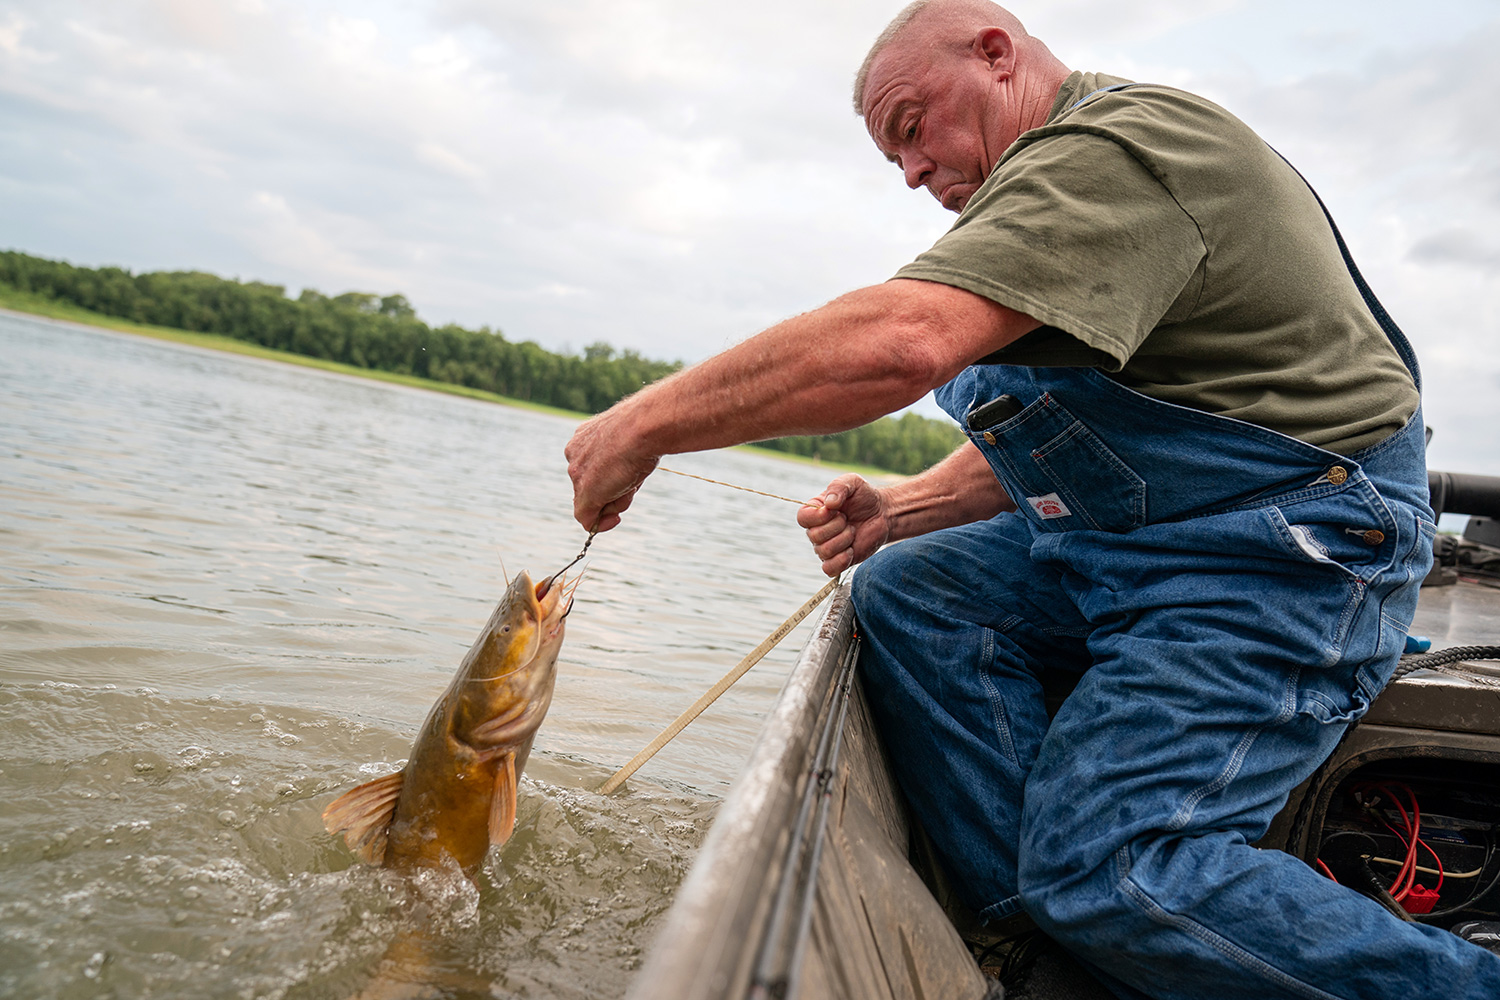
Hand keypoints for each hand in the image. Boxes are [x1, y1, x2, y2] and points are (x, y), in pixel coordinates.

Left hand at [565, 410, 658, 531]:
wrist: (642, 426)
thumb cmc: (643, 429)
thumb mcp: (632, 442)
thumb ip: (622, 459)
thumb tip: (623, 480)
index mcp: (586, 436)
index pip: (595, 465)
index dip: (613, 476)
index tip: (627, 480)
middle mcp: (577, 452)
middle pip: (593, 483)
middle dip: (615, 490)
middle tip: (632, 481)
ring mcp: (577, 473)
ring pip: (593, 499)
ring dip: (615, 501)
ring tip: (631, 482)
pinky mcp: (583, 492)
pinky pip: (585, 517)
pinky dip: (599, 524)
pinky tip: (614, 518)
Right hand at [798, 474, 889, 576]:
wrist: (882, 514)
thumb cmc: (864, 497)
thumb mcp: (853, 482)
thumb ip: (839, 486)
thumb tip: (830, 503)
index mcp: (815, 511)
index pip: (802, 518)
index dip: (818, 516)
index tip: (835, 509)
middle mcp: (816, 530)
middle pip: (814, 536)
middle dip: (837, 527)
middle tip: (848, 520)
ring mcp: (826, 547)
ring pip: (823, 552)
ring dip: (843, 540)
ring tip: (853, 531)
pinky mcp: (837, 561)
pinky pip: (829, 569)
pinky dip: (841, 560)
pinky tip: (851, 549)